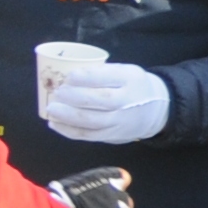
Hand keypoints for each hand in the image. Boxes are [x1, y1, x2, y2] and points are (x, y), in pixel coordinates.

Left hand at [43, 62, 171, 145]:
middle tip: (58, 92)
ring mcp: (119, 121)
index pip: (107, 77)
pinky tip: (54, 123)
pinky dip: (68, 130)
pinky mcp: (111, 136)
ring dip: (67, 115)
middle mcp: (127, 101)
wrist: (155, 110)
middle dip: (74, 96)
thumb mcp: (125, 71)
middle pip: (98, 100)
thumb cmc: (132, 86)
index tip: (69, 76)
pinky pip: (87, 135)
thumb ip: (101, 72)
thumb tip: (67, 77)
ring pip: (91, 120)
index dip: (85, 77)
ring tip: (52, 108)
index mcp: (131, 79)